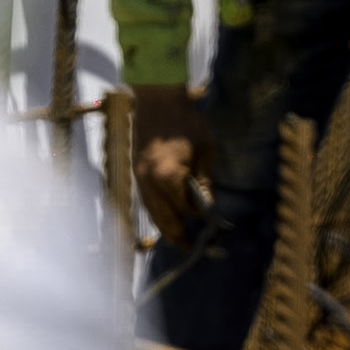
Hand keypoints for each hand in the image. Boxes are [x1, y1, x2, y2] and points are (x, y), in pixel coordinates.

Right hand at [130, 83, 214, 239]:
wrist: (157, 99)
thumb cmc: (186, 122)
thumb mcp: (205, 151)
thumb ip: (204, 180)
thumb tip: (207, 205)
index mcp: (168, 177)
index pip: (186, 208)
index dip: (200, 215)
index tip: (213, 222)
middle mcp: (149, 182)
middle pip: (163, 219)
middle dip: (177, 236)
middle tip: (191, 249)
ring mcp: (139, 178)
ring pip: (151, 212)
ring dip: (165, 227)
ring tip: (178, 240)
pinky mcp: (136, 172)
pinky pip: (146, 200)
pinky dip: (157, 213)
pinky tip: (166, 217)